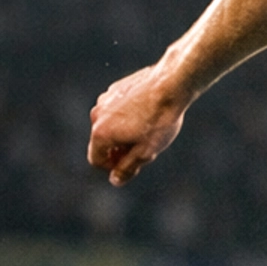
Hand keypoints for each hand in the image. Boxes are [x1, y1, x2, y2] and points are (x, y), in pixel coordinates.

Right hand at [88, 63, 188, 185]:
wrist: (170, 86)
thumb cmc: (159, 121)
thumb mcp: (146, 152)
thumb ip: (127, 168)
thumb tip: (115, 180)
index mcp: (100, 133)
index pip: (96, 160)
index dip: (113, 168)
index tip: (132, 165)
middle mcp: (97, 115)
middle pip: (102, 142)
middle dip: (119, 150)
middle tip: (145, 149)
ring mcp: (104, 99)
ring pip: (109, 125)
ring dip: (122, 133)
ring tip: (148, 131)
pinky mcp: (115, 89)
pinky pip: (115, 110)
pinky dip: (125, 117)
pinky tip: (147, 114)